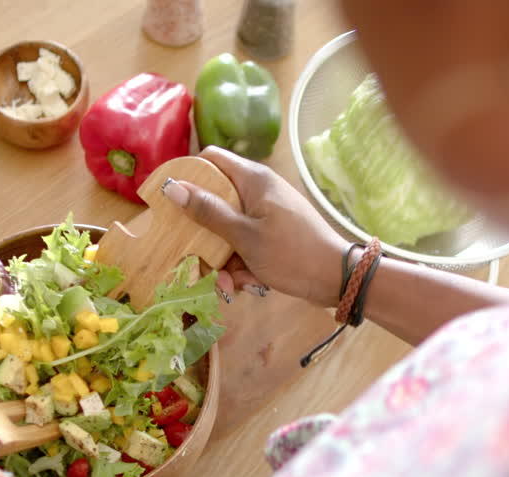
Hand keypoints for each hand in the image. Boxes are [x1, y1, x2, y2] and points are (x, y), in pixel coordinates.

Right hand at [164, 146, 350, 306]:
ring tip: (230, 285)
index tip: (171, 200)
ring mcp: (265, 214)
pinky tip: (248, 285)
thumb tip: (173, 187)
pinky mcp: (272, 235)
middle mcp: (258, 191)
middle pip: (215, 203)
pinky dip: (243, 266)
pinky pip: (245, 245)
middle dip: (206, 237)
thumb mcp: (245, 236)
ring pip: (228, 231)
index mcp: (253, 179)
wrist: (337, 279)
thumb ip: (209, 211)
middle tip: (199, 261)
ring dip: (224, 260)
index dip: (188, 175)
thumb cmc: (292, 253)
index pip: (211, 159)